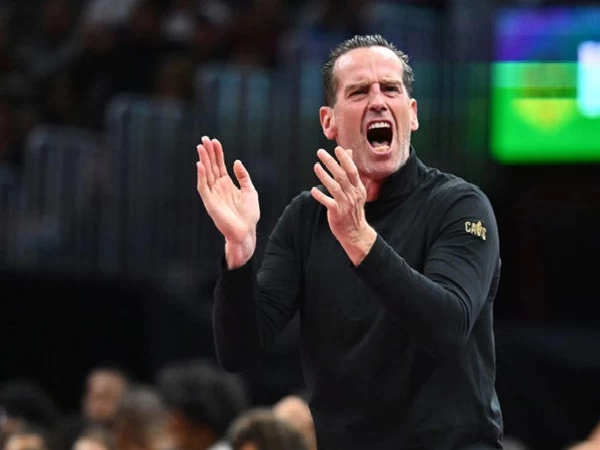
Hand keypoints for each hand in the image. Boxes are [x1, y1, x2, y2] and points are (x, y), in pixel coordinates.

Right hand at [196, 136, 258, 267]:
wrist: (246, 231)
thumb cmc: (249, 214)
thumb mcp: (250, 191)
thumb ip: (243, 176)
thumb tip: (236, 161)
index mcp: (227, 184)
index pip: (219, 165)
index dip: (217, 153)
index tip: (214, 141)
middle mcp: (218, 187)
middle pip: (211, 166)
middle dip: (208, 152)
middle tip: (204, 138)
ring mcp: (213, 194)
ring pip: (206, 174)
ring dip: (203, 160)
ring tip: (201, 147)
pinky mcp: (209, 202)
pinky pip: (203, 187)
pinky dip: (201, 176)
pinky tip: (201, 165)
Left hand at [310, 146, 376, 265]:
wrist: (355, 231)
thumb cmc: (353, 208)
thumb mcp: (356, 189)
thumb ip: (351, 171)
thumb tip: (349, 152)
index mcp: (358, 188)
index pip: (352, 170)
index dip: (345, 159)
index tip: (337, 148)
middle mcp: (353, 194)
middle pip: (341, 175)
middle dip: (331, 163)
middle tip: (320, 152)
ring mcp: (345, 204)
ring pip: (334, 187)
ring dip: (324, 176)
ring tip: (316, 166)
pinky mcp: (337, 213)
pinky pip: (328, 202)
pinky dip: (320, 196)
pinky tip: (313, 190)